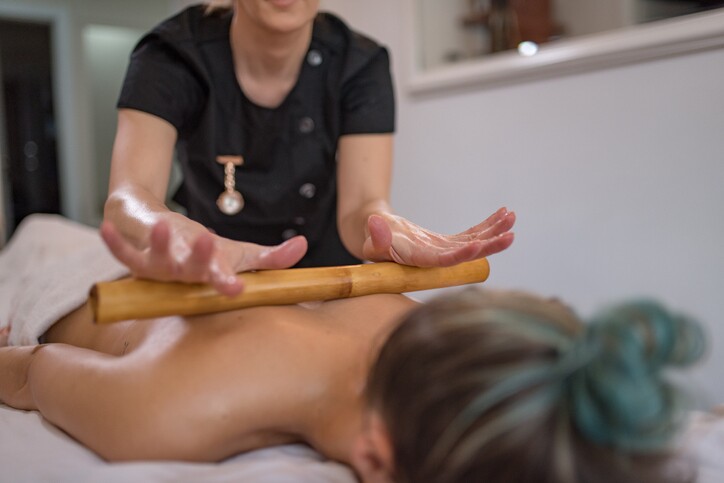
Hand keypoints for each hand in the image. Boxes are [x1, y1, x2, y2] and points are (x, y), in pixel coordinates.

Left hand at [100, 220, 307, 295]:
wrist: (162, 241)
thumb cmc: (203, 251)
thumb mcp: (239, 253)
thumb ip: (272, 257)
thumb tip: (303, 246)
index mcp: (209, 277)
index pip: (221, 281)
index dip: (228, 282)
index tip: (237, 287)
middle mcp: (183, 276)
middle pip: (190, 271)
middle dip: (199, 260)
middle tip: (210, 243)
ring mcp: (158, 266)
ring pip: (158, 262)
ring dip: (161, 246)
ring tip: (166, 228)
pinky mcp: (135, 254)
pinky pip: (122, 251)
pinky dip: (113, 242)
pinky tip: (105, 228)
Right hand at [362, 207, 514, 266]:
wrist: (376, 239)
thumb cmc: (372, 242)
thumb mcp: (370, 241)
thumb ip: (374, 238)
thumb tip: (375, 224)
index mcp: (419, 262)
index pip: (444, 261)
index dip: (461, 254)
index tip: (478, 244)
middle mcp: (436, 260)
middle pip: (467, 254)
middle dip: (489, 244)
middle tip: (510, 235)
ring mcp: (444, 251)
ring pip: (474, 242)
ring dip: (494, 231)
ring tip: (511, 217)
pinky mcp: (448, 243)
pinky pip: (471, 234)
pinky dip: (487, 225)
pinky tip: (502, 214)